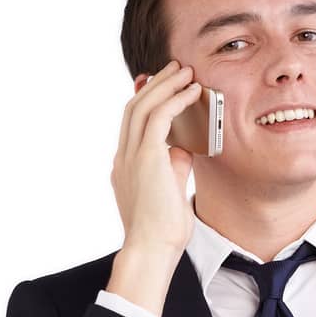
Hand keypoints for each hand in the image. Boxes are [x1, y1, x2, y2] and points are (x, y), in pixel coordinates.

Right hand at [110, 59, 201, 253]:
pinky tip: (192, 91)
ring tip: (185, 72)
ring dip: (166, 85)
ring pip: (143, 106)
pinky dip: (176, 100)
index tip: (159, 84)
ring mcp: (131, 156)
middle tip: (174, 68)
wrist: (152, 248)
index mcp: (125, 166)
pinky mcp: (145, 158)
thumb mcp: (170, 189)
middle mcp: (123, 157)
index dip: (146, 99)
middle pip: (134, 107)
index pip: (132, 123)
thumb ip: (175, 165)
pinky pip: (159, 117)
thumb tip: (186, 145)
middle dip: (155, 84)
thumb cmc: (163, 229)